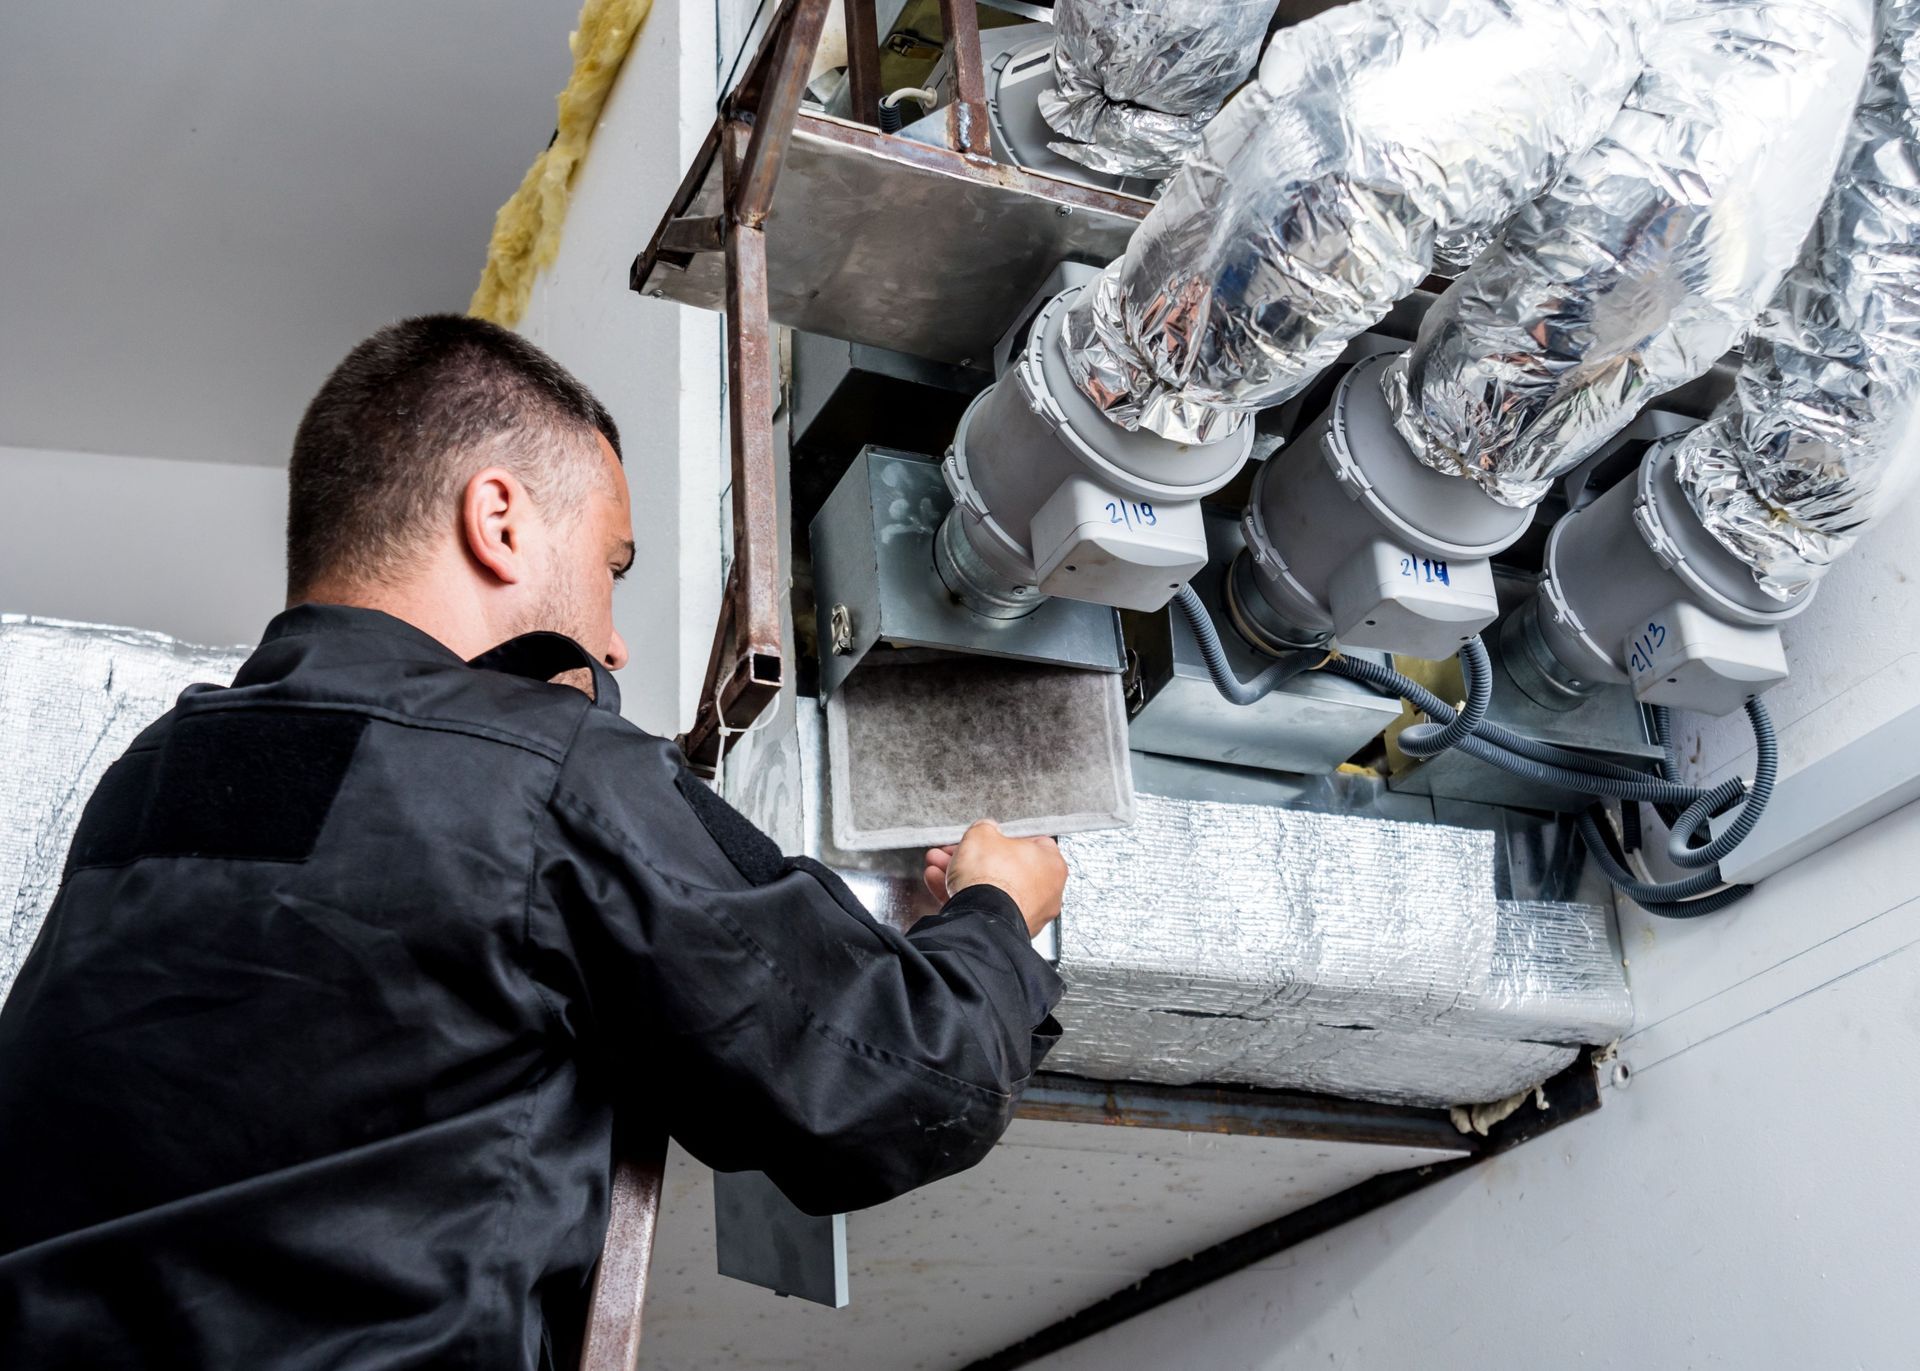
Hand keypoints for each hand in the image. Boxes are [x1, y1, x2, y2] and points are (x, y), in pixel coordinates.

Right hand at [922, 820, 1066, 939]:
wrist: (981, 919)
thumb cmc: (993, 877)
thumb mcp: (982, 834)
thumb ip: (985, 829)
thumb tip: (984, 830)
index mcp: (1051, 863)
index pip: (1030, 842)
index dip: (1002, 836)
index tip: (985, 836)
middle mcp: (1045, 892)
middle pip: (1005, 866)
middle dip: (975, 857)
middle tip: (957, 851)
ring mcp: (1027, 914)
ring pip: (992, 888)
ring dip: (964, 875)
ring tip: (939, 865)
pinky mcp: (1007, 930)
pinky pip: (984, 908)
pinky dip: (964, 897)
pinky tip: (940, 885)